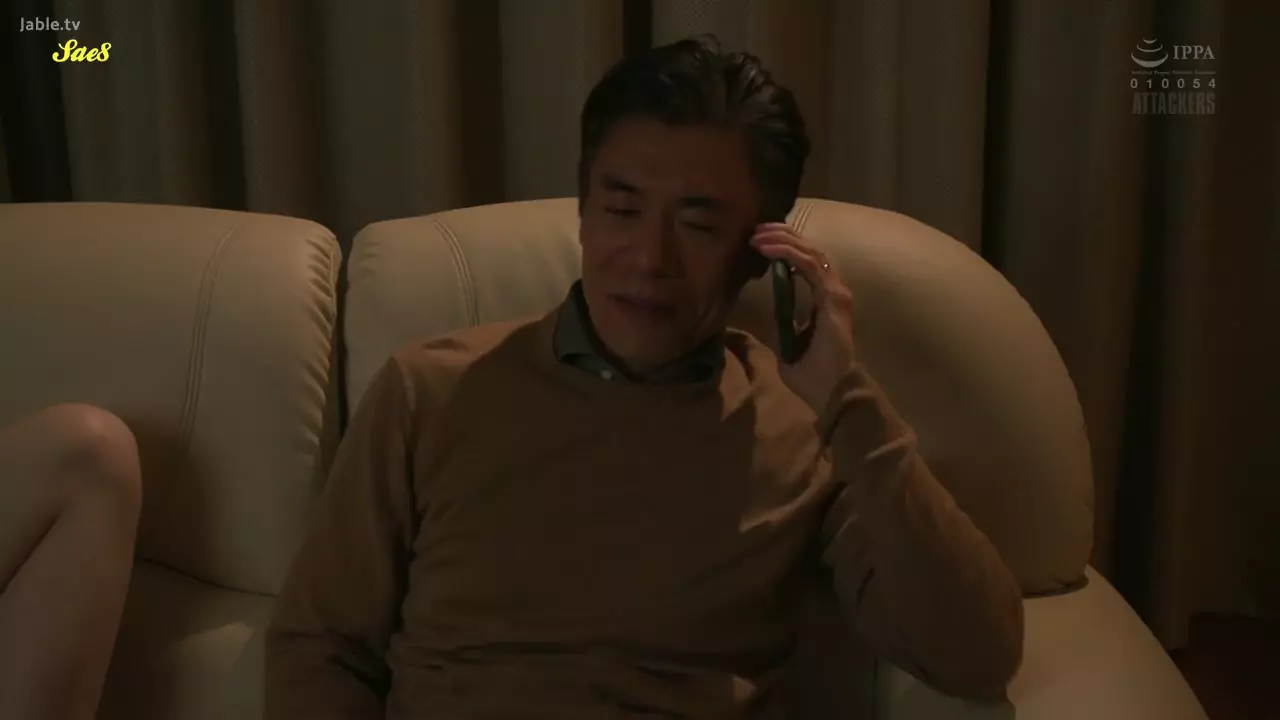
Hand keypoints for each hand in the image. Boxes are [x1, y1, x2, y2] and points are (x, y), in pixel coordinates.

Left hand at [749, 223, 856, 414]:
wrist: (832, 391)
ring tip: (758, 235)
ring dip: (782, 240)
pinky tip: (769, 247)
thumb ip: (783, 327)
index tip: (759, 241)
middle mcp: (833, 289)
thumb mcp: (789, 345)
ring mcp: (836, 291)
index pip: (805, 262)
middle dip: (781, 235)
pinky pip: (810, 265)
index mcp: (824, 298)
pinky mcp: (833, 297)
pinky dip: (788, 253)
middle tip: (755, 230)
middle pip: (808, 250)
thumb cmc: (814, 375)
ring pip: (810, 252)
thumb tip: (767, 319)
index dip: (784, 247)